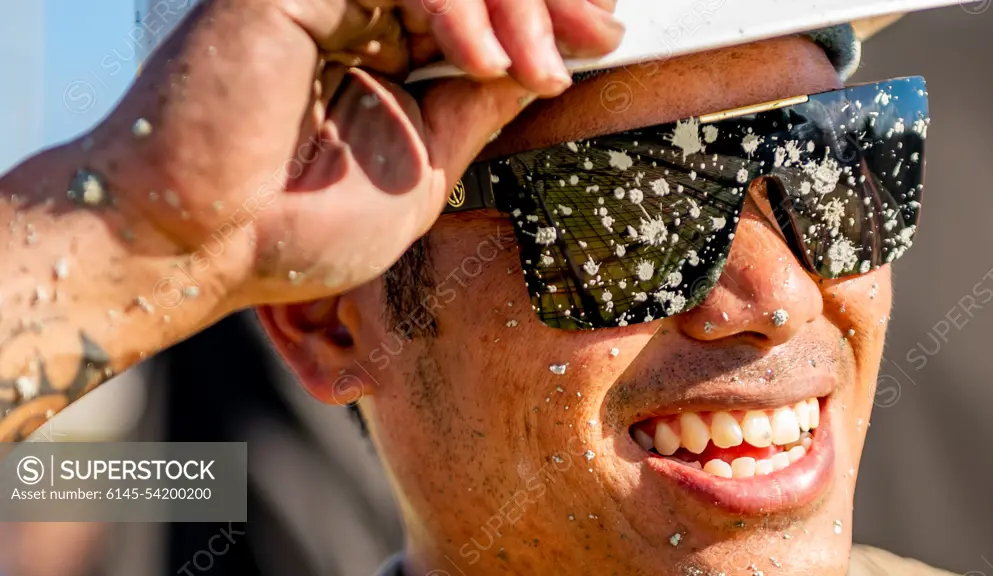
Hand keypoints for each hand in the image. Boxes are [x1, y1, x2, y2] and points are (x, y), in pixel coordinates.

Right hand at [82, 0, 622, 315]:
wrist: (198, 251)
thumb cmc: (297, 229)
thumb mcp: (424, 170)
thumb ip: (475, 110)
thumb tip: (541, 72)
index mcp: (382, 47)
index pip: (479, 1)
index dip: (545, 8)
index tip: (598, 37)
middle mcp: (354, 7)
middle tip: (593, 34)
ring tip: (534, 68)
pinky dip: (453, 1)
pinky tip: (480, 60)